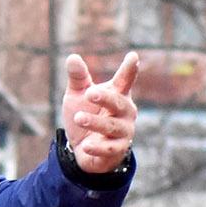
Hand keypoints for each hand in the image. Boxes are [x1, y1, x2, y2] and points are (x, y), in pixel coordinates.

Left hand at [61, 52, 140, 173]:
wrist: (82, 147)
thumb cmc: (85, 114)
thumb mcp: (77, 95)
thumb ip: (78, 78)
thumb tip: (72, 57)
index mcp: (117, 94)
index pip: (125, 80)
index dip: (129, 69)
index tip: (133, 57)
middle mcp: (125, 111)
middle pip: (118, 102)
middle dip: (105, 98)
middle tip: (89, 93)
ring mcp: (124, 131)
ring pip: (111, 126)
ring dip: (95, 122)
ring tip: (78, 118)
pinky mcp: (118, 149)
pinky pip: (109, 148)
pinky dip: (98, 147)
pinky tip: (87, 145)